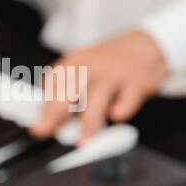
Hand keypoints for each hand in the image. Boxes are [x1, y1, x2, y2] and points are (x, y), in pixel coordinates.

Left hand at [29, 28, 168, 141]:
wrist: (147, 44)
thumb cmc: (112, 61)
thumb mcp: (85, 66)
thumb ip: (68, 87)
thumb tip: (49, 116)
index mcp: (75, 62)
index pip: (53, 86)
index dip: (43, 108)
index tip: (38, 126)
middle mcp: (92, 66)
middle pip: (68, 91)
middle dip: (54, 114)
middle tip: (44, 131)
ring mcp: (115, 74)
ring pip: (96, 100)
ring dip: (87, 123)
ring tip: (82, 141)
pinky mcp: (137, 82)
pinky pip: (126, 101)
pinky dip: (120, 111)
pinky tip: (116, 116)